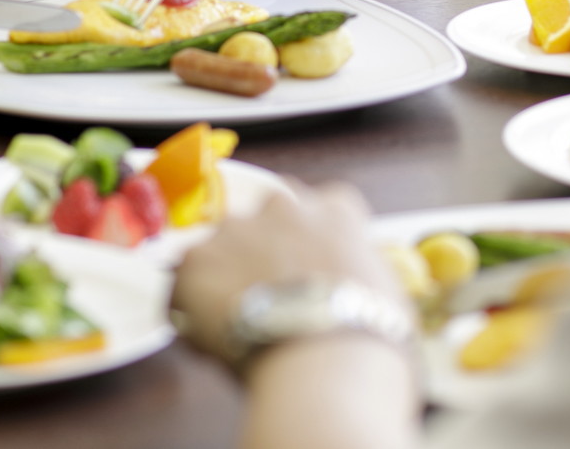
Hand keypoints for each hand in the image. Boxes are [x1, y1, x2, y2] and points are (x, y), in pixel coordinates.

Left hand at [172, 183, 402, 365]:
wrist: (323, 364)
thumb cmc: (367, 341)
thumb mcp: (387, 296)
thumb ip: (362, 275)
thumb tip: (356, 291)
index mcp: (337, 211)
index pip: (323, 205)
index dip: (314, 240)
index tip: (311, 266)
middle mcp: (284, 207)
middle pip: (268, 213)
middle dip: (266, 246)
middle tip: (271, 292)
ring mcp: (236, 230)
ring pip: (223, 245)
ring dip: (226, 274)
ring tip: (236, 321)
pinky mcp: (195, 262)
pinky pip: (183, 281)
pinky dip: (189, 307)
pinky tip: (208, 338)